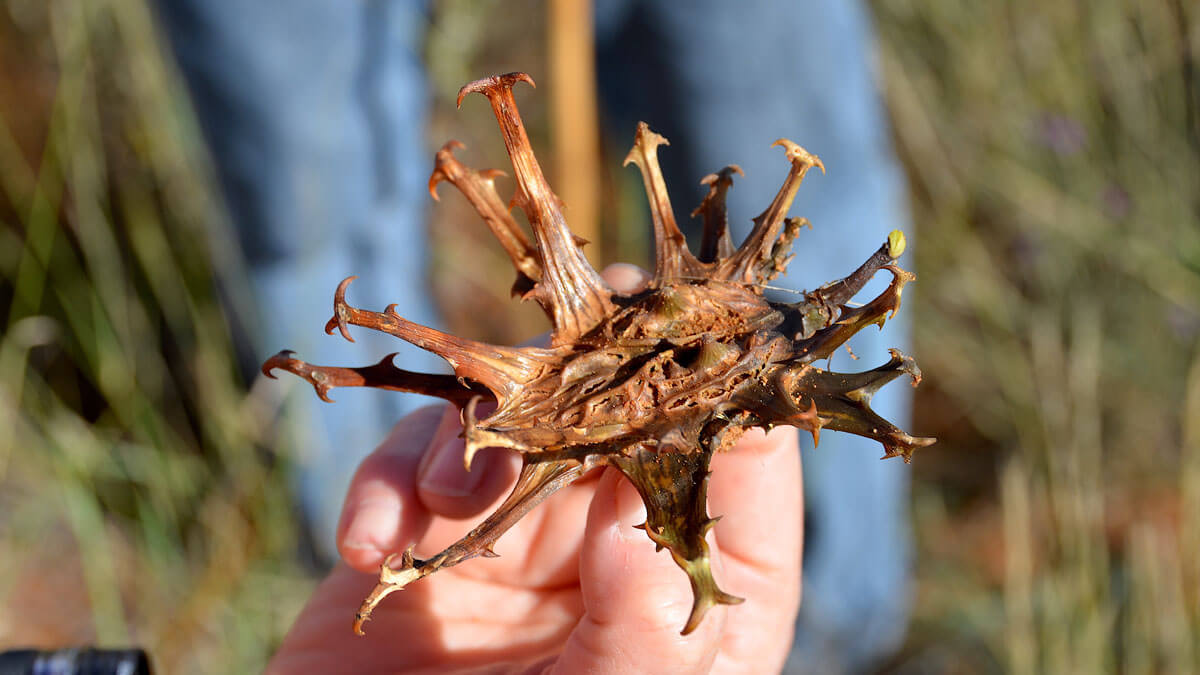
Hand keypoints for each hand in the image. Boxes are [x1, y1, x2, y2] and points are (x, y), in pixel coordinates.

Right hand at [267, 266, 803, 673]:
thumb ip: (641, 639)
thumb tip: (640, 531)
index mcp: (699, 591)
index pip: (742, 463)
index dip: (726, 391)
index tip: (693, 339)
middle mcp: (615, 543)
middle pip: (626, 408)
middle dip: (590, 374)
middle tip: (566, 347)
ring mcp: (518, 530)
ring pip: (516, 412)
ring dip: (476, 434)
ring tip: (446, 503)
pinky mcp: (425, 532)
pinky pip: (412, 459)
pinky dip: (386, 480)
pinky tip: (368, 548)